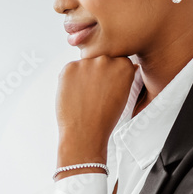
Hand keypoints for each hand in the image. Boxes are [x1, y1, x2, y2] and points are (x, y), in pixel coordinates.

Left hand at [55, 55, 135, 174]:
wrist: (85, 133)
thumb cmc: (104, 118)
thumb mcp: (123, 93)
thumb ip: (121, 75)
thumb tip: (122, 63)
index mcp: (124, 65)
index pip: (116, 60)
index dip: (109, 74)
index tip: (107, 86)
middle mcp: (106, 60)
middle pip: (99, 61)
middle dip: (96, 74)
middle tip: (94, 94)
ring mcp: (86, 63)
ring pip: (83, 66)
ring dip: (82, 77)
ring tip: (84, 97)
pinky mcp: (68, 68)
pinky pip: (69, 70)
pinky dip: (69, 81)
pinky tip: (74, 96)